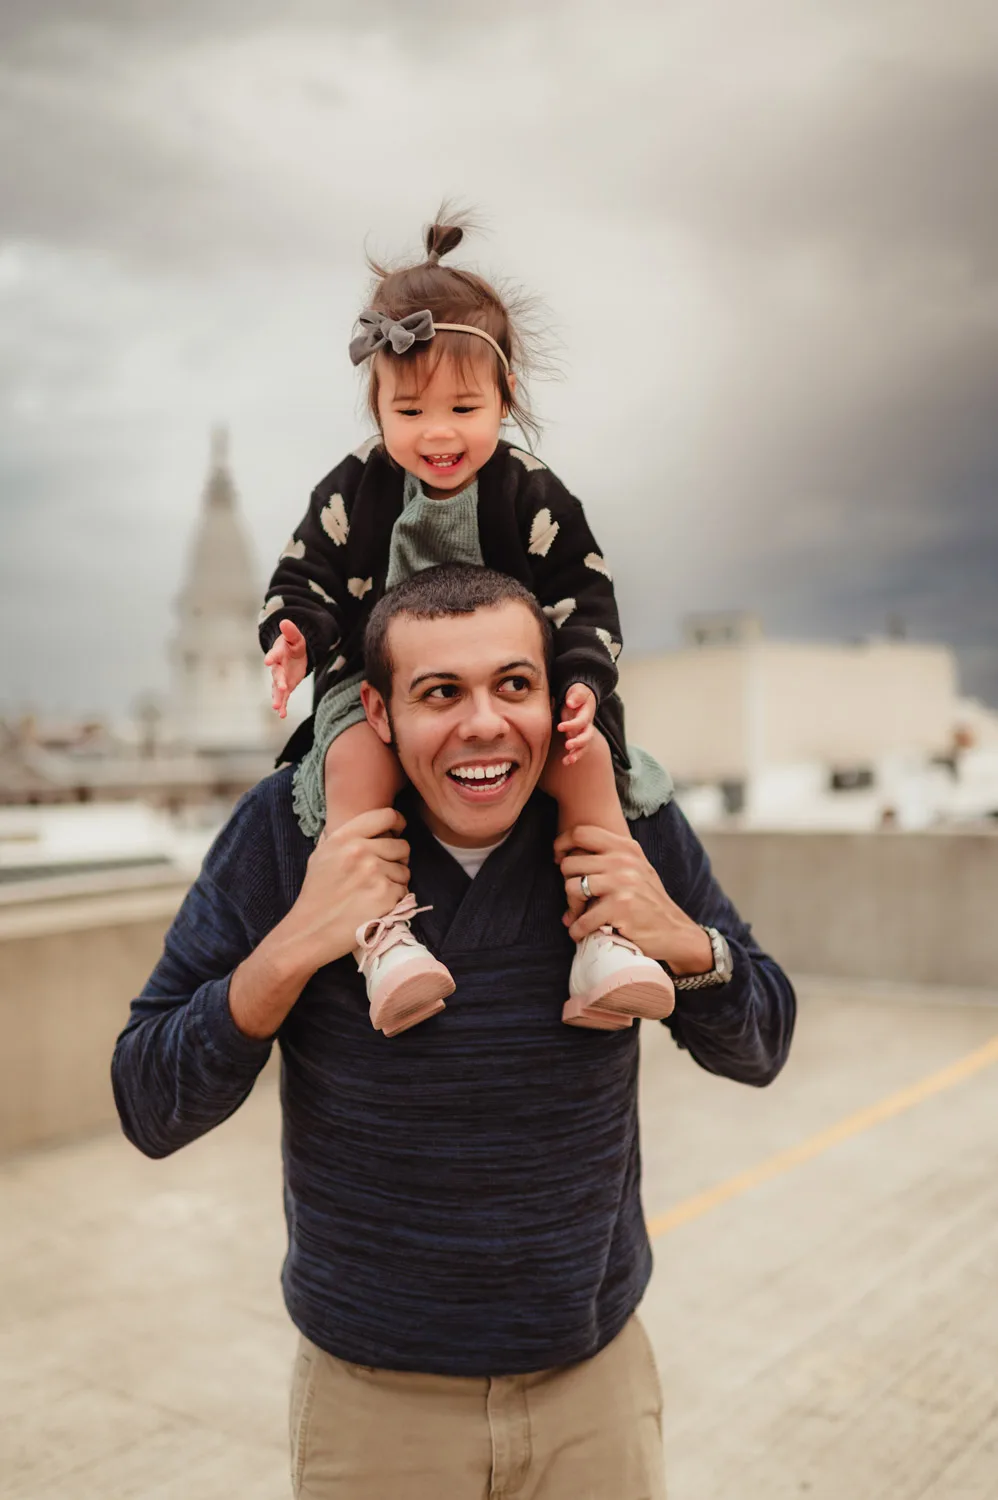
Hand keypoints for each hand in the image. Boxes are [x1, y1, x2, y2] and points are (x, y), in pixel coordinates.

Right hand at [264, 620, 307, 717]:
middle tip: (281, 688)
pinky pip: (283, 697)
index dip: (271, 657)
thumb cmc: (293, 645)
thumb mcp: (296, 638)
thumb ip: (291, 632)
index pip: (274, 655)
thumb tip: (285, 622)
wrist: (292, 654)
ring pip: (277, 690)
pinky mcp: (285, 687)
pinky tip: (282, 715)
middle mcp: (277, 668)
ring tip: (277, 708)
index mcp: (278, 654)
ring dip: (278, 698)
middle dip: (279, 682)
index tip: (268, 661)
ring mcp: (280, 679)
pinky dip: (283, 706)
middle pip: (277, 675)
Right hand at [290, 808, 410, 971]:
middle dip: (397, 859)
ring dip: (396, 881)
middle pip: (402, 845)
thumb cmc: (315, 895)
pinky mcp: (386, 895)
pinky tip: (377, 905)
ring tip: (375, 892)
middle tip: (382, 872)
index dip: (397, 823)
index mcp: (344, 837)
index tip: (397, 832)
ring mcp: (374, 872)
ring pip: (405, 870)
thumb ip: (339, 837)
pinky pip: (404, 890)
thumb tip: (360, 825)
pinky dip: (395, 899)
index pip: (387, 816)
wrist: (310, 931)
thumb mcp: (320, 856)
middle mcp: (360, 851)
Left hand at [554, 824, 714, 974]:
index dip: (562, 843)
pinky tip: (580, 933)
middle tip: (576, 899)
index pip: (581, 832)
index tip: (559, 859)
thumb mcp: (635, 868)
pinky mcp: (620, 908)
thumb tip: (565, 856)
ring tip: (580, 916)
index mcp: (626, 847)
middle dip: (567, 883)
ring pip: (571, 887)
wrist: (674, 932)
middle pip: (570, 863)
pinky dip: (577, 930)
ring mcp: (622, 883)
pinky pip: (581, 919)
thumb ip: (608, 856)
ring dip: (572, 907)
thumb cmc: (648, 901)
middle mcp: (624, 861)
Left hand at [557, 684, 596, 764]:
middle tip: (567, 745)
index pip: (582, 721)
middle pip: (587, 736)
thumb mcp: (578, 689)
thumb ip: (576, 695)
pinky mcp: (578, 738)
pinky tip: (565, 762)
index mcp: (587, 713)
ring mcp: (583, 733)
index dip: (572, 725)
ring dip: (577, 754)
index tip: (560, 727)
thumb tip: (571, 703)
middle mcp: (587, 725)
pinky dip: (573, 756)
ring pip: (584, 746)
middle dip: (578, 742)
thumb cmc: (577, 693)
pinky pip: (579, 750)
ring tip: (567, 761)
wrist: (580, 697)